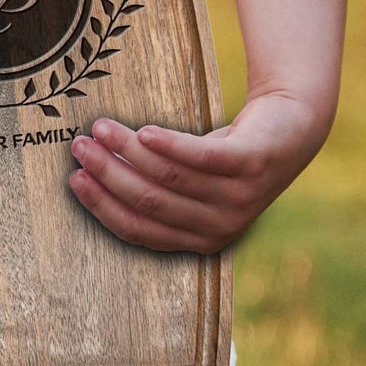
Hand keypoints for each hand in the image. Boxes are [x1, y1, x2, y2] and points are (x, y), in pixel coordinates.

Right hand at [67, 92, 329, 253]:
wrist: (291, 128)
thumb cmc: (227, 156)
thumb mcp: (191, 184)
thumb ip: (153, 192)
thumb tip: (91, 177)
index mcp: (200, 238)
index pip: (140, 230)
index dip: (103, 206)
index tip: (75, 179)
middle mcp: (220, 225)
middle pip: (150, 201)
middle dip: (107, 173)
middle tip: (80, 146)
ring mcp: (239, 196)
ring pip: (170, 177)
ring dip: (127, 150)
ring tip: (101, 127)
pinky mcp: (252, 163)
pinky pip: (201, 157)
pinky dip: (168, 145)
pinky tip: (143, 130)